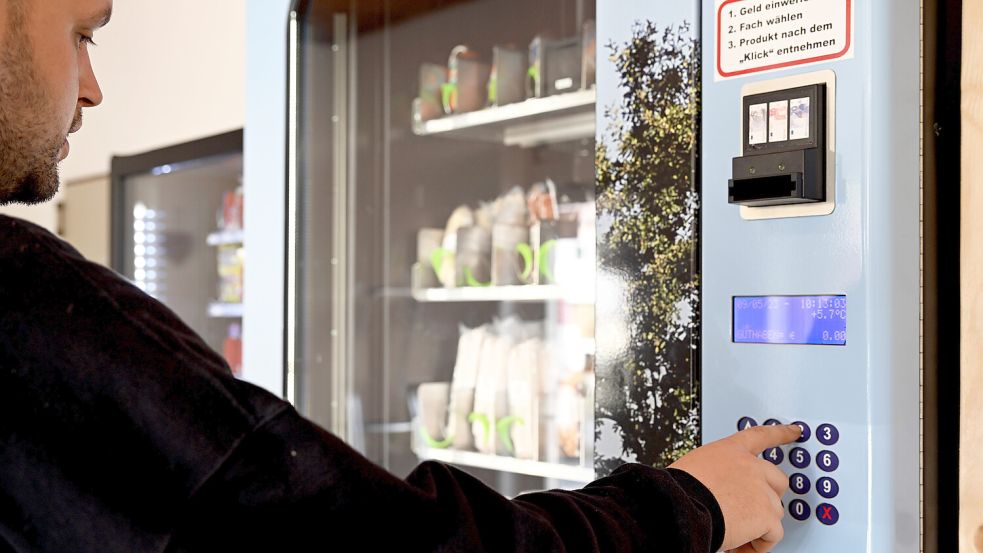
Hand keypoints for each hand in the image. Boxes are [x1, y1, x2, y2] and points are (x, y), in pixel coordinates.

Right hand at [669, 424, 800, 551]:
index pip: (761, 436)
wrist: (679, 507)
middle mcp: (750, 466)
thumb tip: (715, 490)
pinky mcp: (766, 516)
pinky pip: (773, 535)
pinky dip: (758, 545)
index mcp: (730, 451)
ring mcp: (761, 491)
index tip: (795, 430)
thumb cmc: (678, 490)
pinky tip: (739, 546)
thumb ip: (715, 472)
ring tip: (735, 535)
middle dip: (768, 497)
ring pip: (774, 512)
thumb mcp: (695, 468)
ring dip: (758, 525)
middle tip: (751, 513)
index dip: (780, 433)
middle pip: (777, 480)